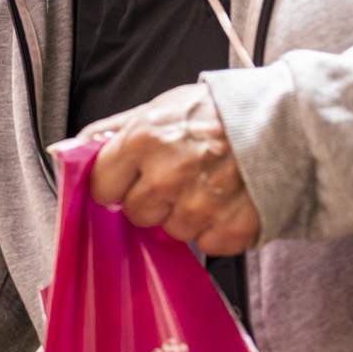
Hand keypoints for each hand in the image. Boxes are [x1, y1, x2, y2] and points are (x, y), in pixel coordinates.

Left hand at [80, 82, 260, 256]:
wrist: (288, 121)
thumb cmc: (219, 111)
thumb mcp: (161, 107)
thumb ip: (110, 132)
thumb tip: (64, 151)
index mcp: (144, 140)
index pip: (103, 187)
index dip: (117, 184)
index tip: (133, 177)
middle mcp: (168, 176)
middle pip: (137, 214)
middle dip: (153, 199)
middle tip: (180, 177)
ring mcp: (200, 206)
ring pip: (172, 232)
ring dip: (187, 215)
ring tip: (210, 185)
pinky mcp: (231, 229)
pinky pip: (207, 244)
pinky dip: (217, 228)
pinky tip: (230, 201)